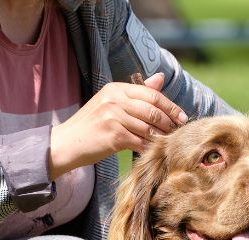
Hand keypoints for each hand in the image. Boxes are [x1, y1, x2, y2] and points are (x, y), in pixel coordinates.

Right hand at [48, 73, 188, 179]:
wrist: (66, 143)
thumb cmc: (91, 125)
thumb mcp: (111, 103)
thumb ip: (137, 93)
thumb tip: (160, 78)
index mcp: (116, 89)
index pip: (151, 94)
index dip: (170, 106)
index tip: (182, 117)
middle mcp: (115, 100)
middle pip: (153, 110)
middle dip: (169, 122)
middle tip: (178, 131)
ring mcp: (113, 117)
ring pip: (148, 127)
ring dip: (161, 137)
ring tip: (168, 142)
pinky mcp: (113, 136)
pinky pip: (140, 142)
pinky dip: (149, 147)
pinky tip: (154, 151)